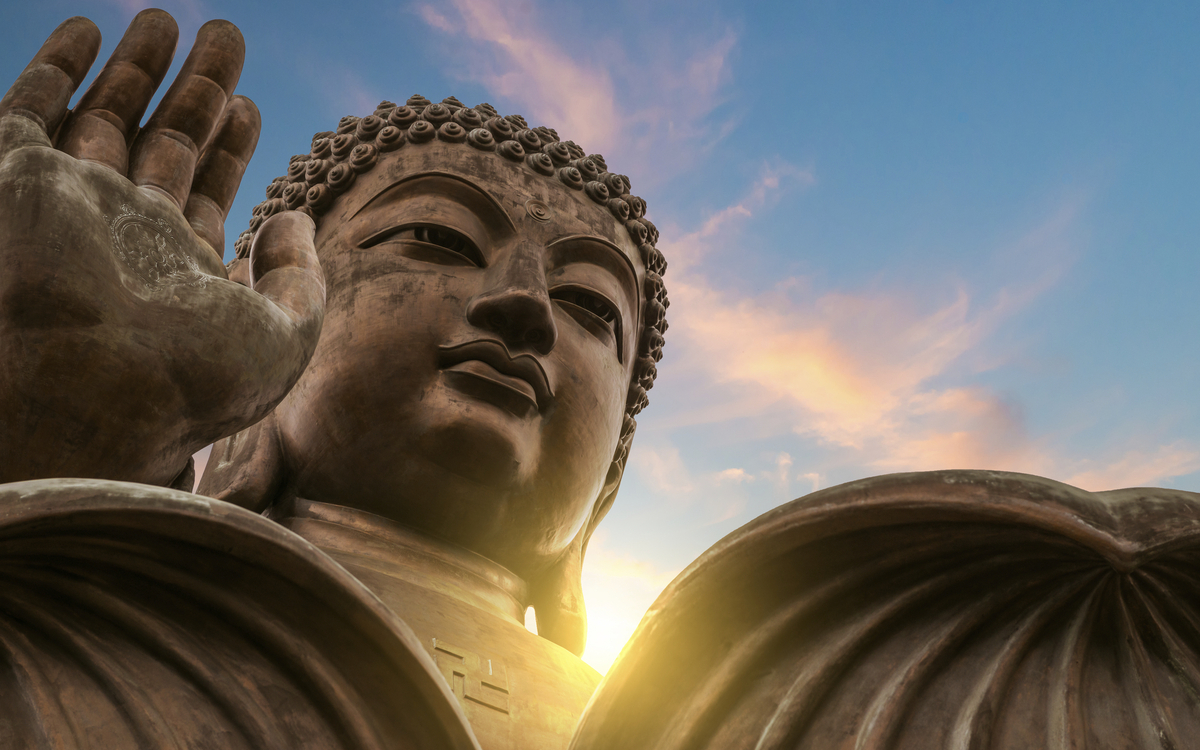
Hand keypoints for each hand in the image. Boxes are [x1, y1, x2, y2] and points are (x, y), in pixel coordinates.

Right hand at [0, 12, 324, 486]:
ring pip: (106, 116)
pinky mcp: (18, 180)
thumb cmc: (191, 384)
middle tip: (225, 35)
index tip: (249, 105)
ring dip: (136, 67)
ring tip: (168, 19)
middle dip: (195, 89)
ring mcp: (70, 204)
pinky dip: (56, 66)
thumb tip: (295, 218)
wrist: (87, 397)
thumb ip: (300, 279)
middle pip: (164, 141)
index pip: (207, 188)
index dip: (229, 144)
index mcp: (178, 268)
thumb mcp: (282, 338)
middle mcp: (122, 232)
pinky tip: (89, 27)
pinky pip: (30, 109)